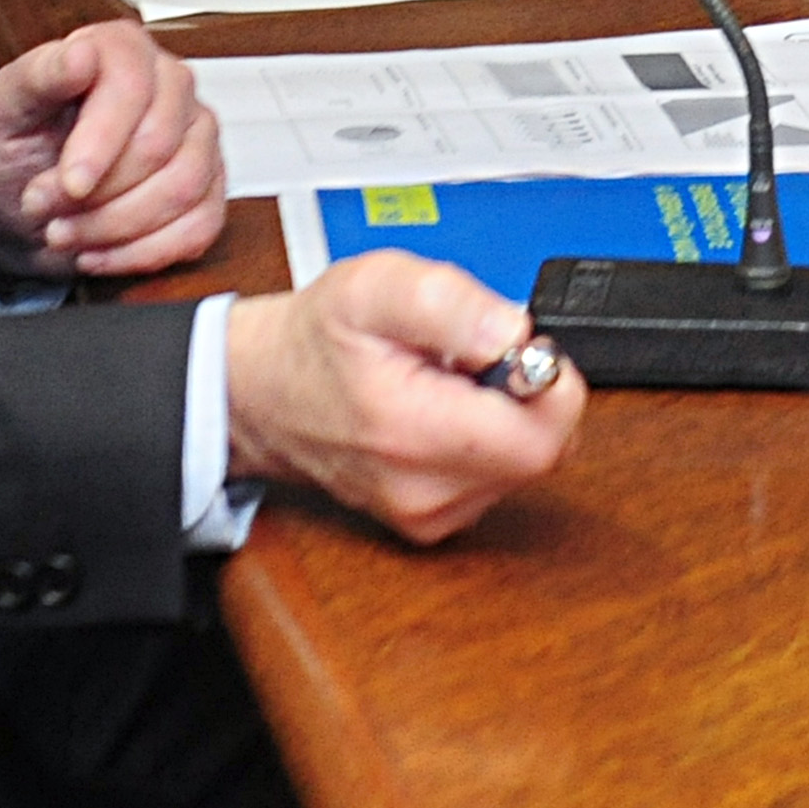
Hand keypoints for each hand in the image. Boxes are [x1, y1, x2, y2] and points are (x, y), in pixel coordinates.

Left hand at [0, 23, 226, 281]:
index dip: (101, 143)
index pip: (132, 89)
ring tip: (65, 233)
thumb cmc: (15, 151)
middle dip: (98, 194)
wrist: (22, 206)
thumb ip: (40, 77)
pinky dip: (143, 254)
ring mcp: (198, 136)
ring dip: (116, 227)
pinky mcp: (209, 188)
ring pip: (183, 189)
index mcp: (123, 49)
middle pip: (159, 145)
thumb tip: (81, 54)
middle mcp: (172, 85)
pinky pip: (199, 228)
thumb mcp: (4, 111)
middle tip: (44, 207)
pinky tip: (99, 254)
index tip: (68, 183)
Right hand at [225, 253, 585, 541]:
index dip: (549, 380)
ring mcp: (429, 515)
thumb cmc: (314, 340)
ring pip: (525, 465)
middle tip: (475, 358)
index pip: (544, 437)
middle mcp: (426, 492)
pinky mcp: (432, 522)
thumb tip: (514, 332)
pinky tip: (444, 410)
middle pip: (544, 451)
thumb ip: (452, 301)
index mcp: (415, 434)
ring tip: (450, 381)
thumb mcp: (375, 285)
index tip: (512, 348)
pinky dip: (487, 440)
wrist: (259, 394)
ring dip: (506, 416)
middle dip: (530, 395)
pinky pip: (497, 478)